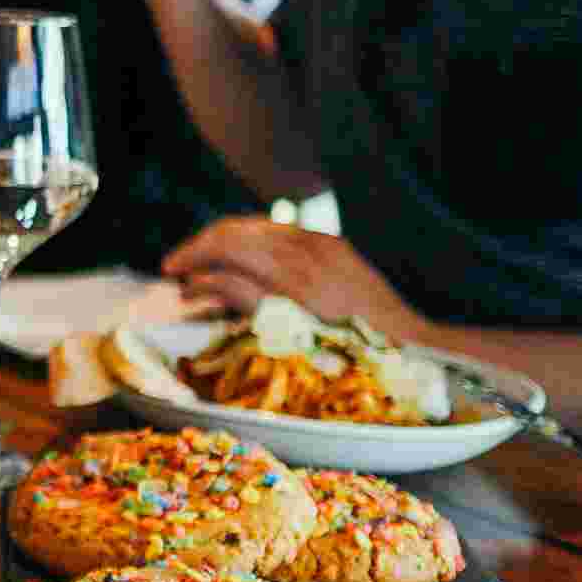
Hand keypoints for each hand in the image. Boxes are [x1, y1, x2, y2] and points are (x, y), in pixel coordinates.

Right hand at [161, 216, 423, 339]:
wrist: (413, 343)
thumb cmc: (352, 353)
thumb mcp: (291, 334)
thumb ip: (242, 299)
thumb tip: (197, 281)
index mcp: (293, 271)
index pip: (225, 243)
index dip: (191, 254)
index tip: (169, 273)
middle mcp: (306, 246)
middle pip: (235, 229)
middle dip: (200, 247)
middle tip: (177, 272)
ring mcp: (321, 241)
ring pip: (255, 227)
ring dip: (223, 245)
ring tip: (204, 271)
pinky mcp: (332, 243)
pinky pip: (279, 233)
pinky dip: (251, 244)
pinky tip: (242, 265)